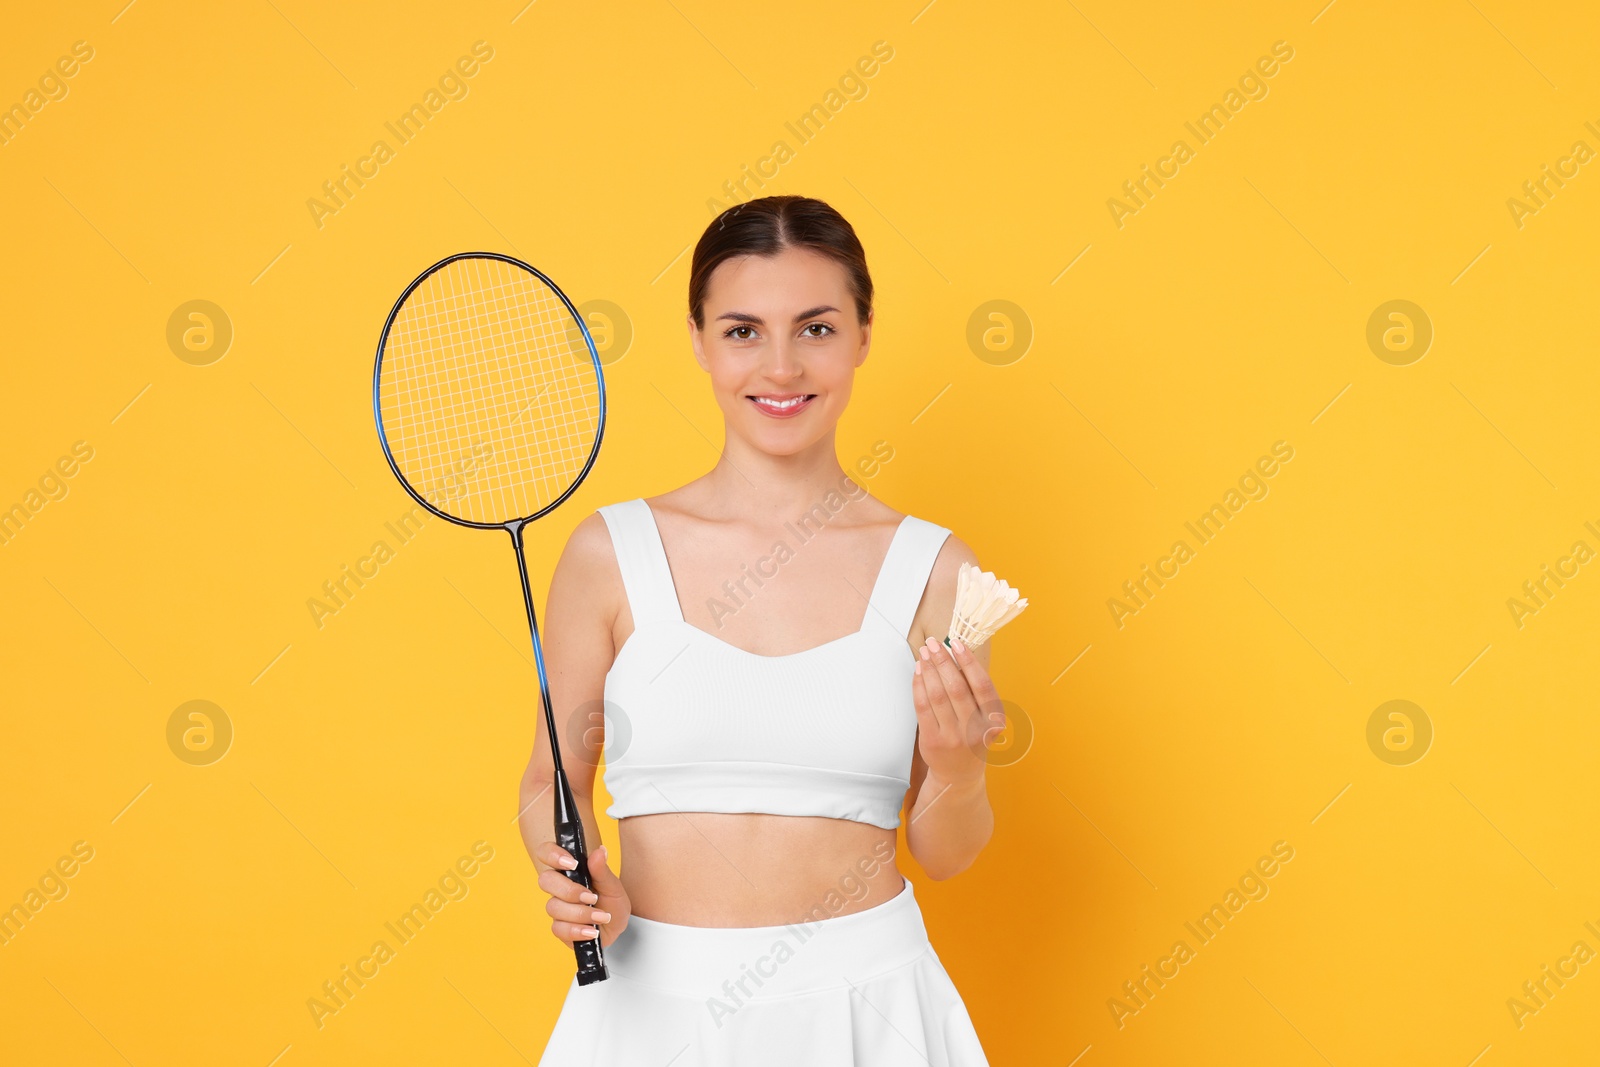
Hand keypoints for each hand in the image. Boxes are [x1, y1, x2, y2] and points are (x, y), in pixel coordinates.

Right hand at [536, 840, 630, 949]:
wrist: (616, 928)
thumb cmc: (612, 902)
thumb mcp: (613, 886)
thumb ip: (602, 870)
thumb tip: (600, 851)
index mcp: (569, 870)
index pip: (547, 853)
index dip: (552, 854)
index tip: (573, 863)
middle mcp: (559, 887)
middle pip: (545, 880)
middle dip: (569, 890)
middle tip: (591, 896)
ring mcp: (557, 908)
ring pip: (554, 906)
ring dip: (580, 913)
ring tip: (602, 917)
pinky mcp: (559, 928)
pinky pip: (559, 929)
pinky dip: (578, 931)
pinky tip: (592, 931)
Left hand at [912, 635, 1004, 786]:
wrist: (959, 773)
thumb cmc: (972, 736)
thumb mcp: (983, 717)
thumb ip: (973, 691)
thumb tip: (953, 653)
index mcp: (994, 721)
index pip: (982, 685)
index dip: (968, 662)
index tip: (956, 643)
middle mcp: (975, 730)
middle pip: (957, 688)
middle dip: (943, 661)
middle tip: (933, 643)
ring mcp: (953, 737)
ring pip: (938, 695)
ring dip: (929, 670)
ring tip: (924, 653)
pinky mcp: (933, 741)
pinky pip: (923, 706)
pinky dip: (919, 685)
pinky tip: (918, 672)